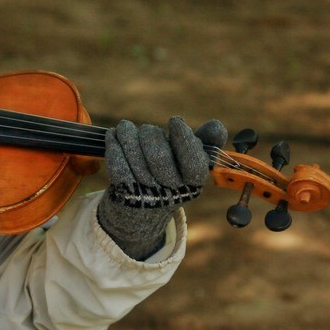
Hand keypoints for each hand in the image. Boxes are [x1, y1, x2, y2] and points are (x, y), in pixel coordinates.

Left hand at [97, 117, 227, 258]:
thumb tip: (217, 126)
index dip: (184, 139)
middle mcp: (171, 191)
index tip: (175, 121)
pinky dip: (114, 146)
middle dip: (151, 135)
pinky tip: (113, 135)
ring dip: (128, 135)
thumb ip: (205, 141)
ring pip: (135, 156)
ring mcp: (146, 193)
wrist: (142, 208)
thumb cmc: (171, 173)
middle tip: (146, 130)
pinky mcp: (124, 192)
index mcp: (193, 183)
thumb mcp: (190, 159)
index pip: (193, 161)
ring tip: (125, 127)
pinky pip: (117, 164)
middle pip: (160, 156)